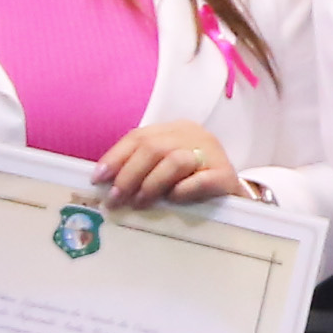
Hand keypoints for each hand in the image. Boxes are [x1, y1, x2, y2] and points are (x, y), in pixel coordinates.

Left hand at [87, 118, 240, 208]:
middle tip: (116, 199)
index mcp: (175, 129)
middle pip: (153, 148)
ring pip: (175, 160)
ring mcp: (213, 153)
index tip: (98, 179)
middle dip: (129, 174)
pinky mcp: (226, 175)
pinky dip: (182, 191)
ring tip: (140, 203)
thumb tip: (105, 182)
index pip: (139, 136)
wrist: (235, 197)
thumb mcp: (165, 169)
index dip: (115, 157)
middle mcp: (194, 134)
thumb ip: (141, 167)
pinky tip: (173, 200)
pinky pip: (200, 180)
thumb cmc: (193, 184)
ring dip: (151, 184)